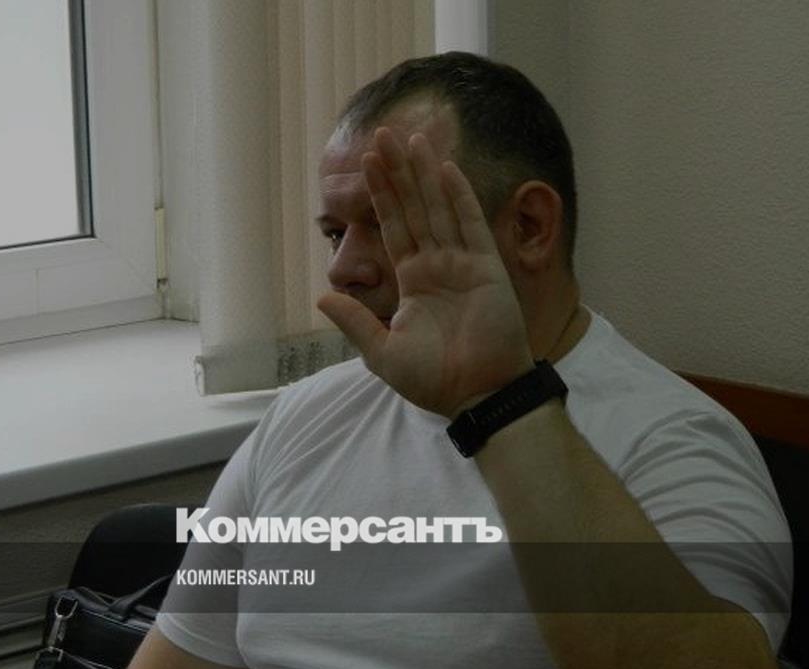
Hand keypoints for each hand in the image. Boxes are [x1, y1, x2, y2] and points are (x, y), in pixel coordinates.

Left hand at [317, 127, 533, 417]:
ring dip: (425, 173)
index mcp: (413, 282)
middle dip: (399, 172)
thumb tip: (322, 297)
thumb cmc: (434, 380)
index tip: (367, 160)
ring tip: (411, 138)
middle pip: (415, 208)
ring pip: (440, 208)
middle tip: (385, 134)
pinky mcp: (487, 268)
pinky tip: (446, 168)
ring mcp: (463, 264)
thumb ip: (354, 321)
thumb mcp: (382, 353)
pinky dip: (459, 197)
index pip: (394, 227)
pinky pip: (470, 225)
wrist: (476, 395)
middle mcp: (437, 265)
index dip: (381, 194)